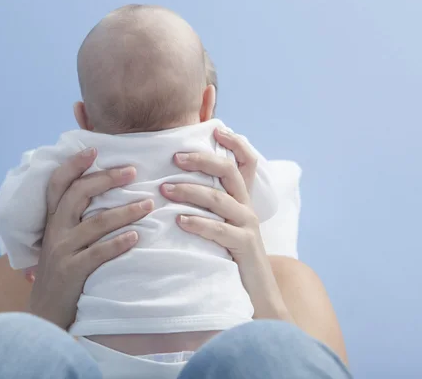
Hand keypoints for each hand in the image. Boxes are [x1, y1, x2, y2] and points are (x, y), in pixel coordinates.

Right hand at [29, 148, 153, 328]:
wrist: (44, 314)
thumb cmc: (60, 273)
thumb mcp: (59, 242)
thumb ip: (73, 221)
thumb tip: (103, 197)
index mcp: (52, 220)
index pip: (58, 184)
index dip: (74, 165)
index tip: (94, 149)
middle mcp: (55, 231)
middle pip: (78, 195)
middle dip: (107, 179)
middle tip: (133, 171)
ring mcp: (62, 251)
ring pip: (96, 223)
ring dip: (125, 211)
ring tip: (148, 205)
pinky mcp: (72, 272)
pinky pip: (99, 253)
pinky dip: (119, 243)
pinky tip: (137, 237)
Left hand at [160, 129, 292, 320]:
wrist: (256, 292)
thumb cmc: (230, 255)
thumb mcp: (222, 224)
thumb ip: (208, 204)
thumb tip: (174, 183)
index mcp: (242, 198)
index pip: (246, 162)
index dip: (235, 143)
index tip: (216, 129)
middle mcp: (247, 207)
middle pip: (229, 172)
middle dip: (202, 160)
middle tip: (175, 156)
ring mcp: (247, 226)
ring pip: (220, 199)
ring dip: (190, 190)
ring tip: (165, 188)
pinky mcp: (244, 246)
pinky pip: (220, 230)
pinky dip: (199, 223)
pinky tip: (180, 220)